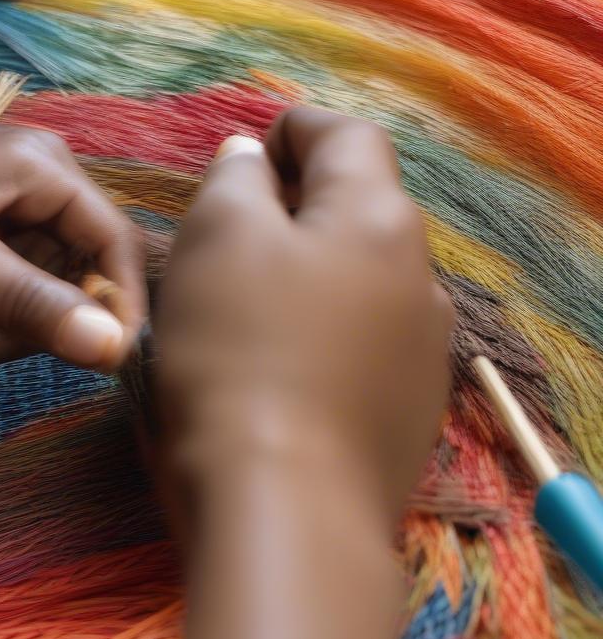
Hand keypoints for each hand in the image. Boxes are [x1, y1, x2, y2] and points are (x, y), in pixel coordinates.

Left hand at [0, 119, 142, 380]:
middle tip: (0, 345)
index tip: (106, 363)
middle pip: (78, 247)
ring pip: (37, 257)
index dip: (118, 306)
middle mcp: (17, 157)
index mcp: (31, 166)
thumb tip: (116, 346)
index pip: (112, 239)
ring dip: (11, 305)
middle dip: (51, 305)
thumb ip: (40, 316)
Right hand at [157, 107, 452, 524]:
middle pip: (361, 214)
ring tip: (258, 310)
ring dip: (318, 278)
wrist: (286, 508)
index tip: (252, 149)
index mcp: (378, 217)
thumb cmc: (238, 358)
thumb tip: (251, 158)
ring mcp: (423, 352)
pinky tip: (289, 373)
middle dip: (303, 208)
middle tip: (237, 233)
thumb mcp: (215, 242)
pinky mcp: (409, 413)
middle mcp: (421, 277)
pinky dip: (329, 339)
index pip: (345, 137)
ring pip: (365, 286)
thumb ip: (234, 181)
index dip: (293, 130)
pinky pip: (366, 350)